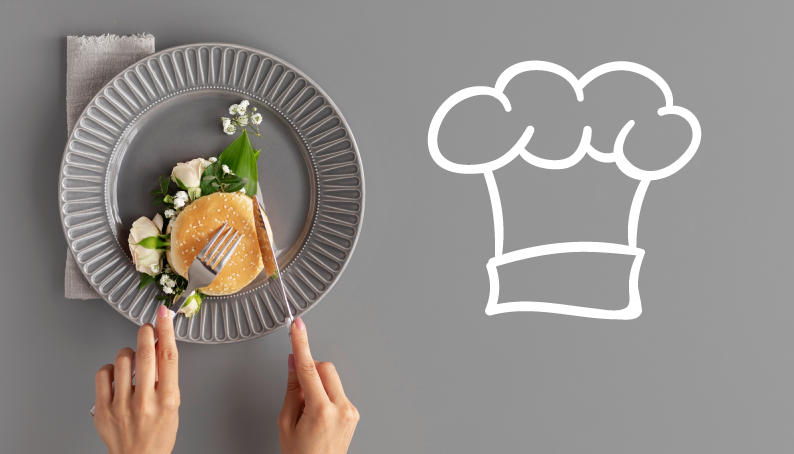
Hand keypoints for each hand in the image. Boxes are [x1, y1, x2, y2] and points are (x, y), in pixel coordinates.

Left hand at [93, 305, 179, 453]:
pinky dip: (110, 369)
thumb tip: (161, 345)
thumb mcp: (173, 404)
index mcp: (167, 400)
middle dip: (145, 333)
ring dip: (128, 354)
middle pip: (144, 355)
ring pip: (122, 361)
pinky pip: (103, 375)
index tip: (163, 314)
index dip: (166, 331)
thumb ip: (166, 375)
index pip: (168, 357)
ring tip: (132, 361)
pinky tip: (116, 374)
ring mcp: (122, 405)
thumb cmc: (158, 433)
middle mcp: (145, 401)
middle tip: (146, 328)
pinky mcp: (103, 410)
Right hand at [278, 317, 359, 453]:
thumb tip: (293, 363)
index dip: (301, 344)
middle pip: (325, 368)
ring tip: (307, 410)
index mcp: (321, 411)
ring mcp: (350, 411)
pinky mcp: (354, 413)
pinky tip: (317, 414)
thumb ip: (291, 390)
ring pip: (332, 379)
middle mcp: (341, 409)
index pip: (308, 368)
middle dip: (310, 370)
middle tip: (297, 389)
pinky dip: (325, 395)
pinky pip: (337, 391)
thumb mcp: (286, 423)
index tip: (298, 326)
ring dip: (317, 385)